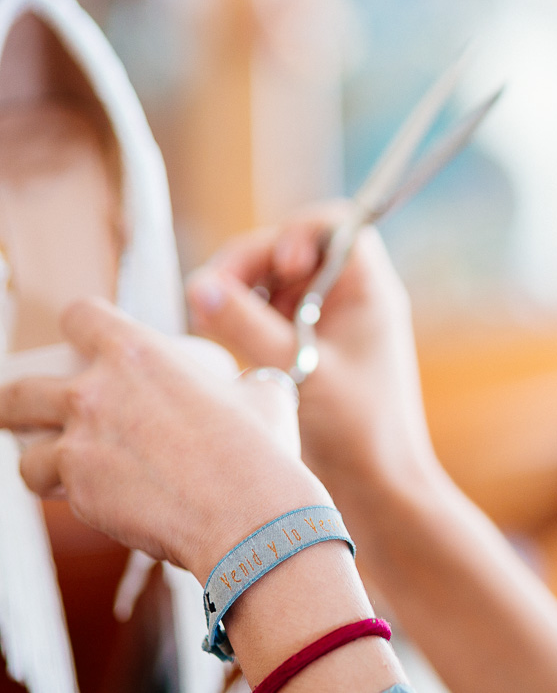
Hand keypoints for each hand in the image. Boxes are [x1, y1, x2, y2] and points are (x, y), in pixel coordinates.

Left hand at [1, 298, 329, 582]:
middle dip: (16, 404)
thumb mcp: (263, 395)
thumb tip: (256, 388)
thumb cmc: (260, 452)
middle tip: (27, 415)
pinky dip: (63, 494)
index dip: (79, 327)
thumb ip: (244, 383)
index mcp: (137, 352)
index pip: (79, 316)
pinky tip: (89, 497)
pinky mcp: (79, 490)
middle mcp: (95, 392)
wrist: (249, 511)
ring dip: (39, 459)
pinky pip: (48, 489)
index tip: (82, 346)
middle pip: (19, 389)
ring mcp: (80, 443)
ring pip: (24, 450)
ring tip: (59, 469)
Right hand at [186, 204, 439, 504]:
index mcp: (368, 291)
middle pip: (290, 251)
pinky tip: (220, 342)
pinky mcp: (303, 347)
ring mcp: (325, 321)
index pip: (334, 228)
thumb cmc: (357, 431)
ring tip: (210, 323)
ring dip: (239, 293)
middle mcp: (348, 298)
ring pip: (271, 283)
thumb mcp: (299, 371)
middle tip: (210, 298)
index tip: (278, 263)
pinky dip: (241, 320)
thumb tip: (200, 285)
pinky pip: (266, 314)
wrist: (379, 489)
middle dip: (249, 265)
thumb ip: (248, 326)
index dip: (298, 232)